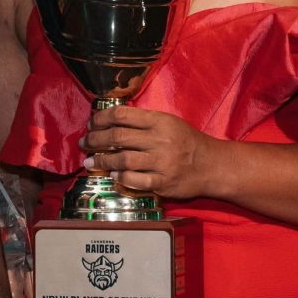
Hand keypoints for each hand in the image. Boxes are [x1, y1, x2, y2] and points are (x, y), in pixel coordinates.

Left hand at [81, 104, 221, 200]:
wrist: (212, 165)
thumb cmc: (186, 141)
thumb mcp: (168, 122)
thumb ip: (143, 121)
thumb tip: (111, 120)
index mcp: (159, 121)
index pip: (122, 115)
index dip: (101, 118)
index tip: (91, 123)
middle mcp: (159, 140)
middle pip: (118, 137)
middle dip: (95, 139)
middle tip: (85, 143)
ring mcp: (161, 162)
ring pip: (123, 160)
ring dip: (102, 161)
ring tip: (90, 162)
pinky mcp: (163, 182)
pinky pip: (136, 180)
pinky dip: (121, 178)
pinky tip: (112, 175)